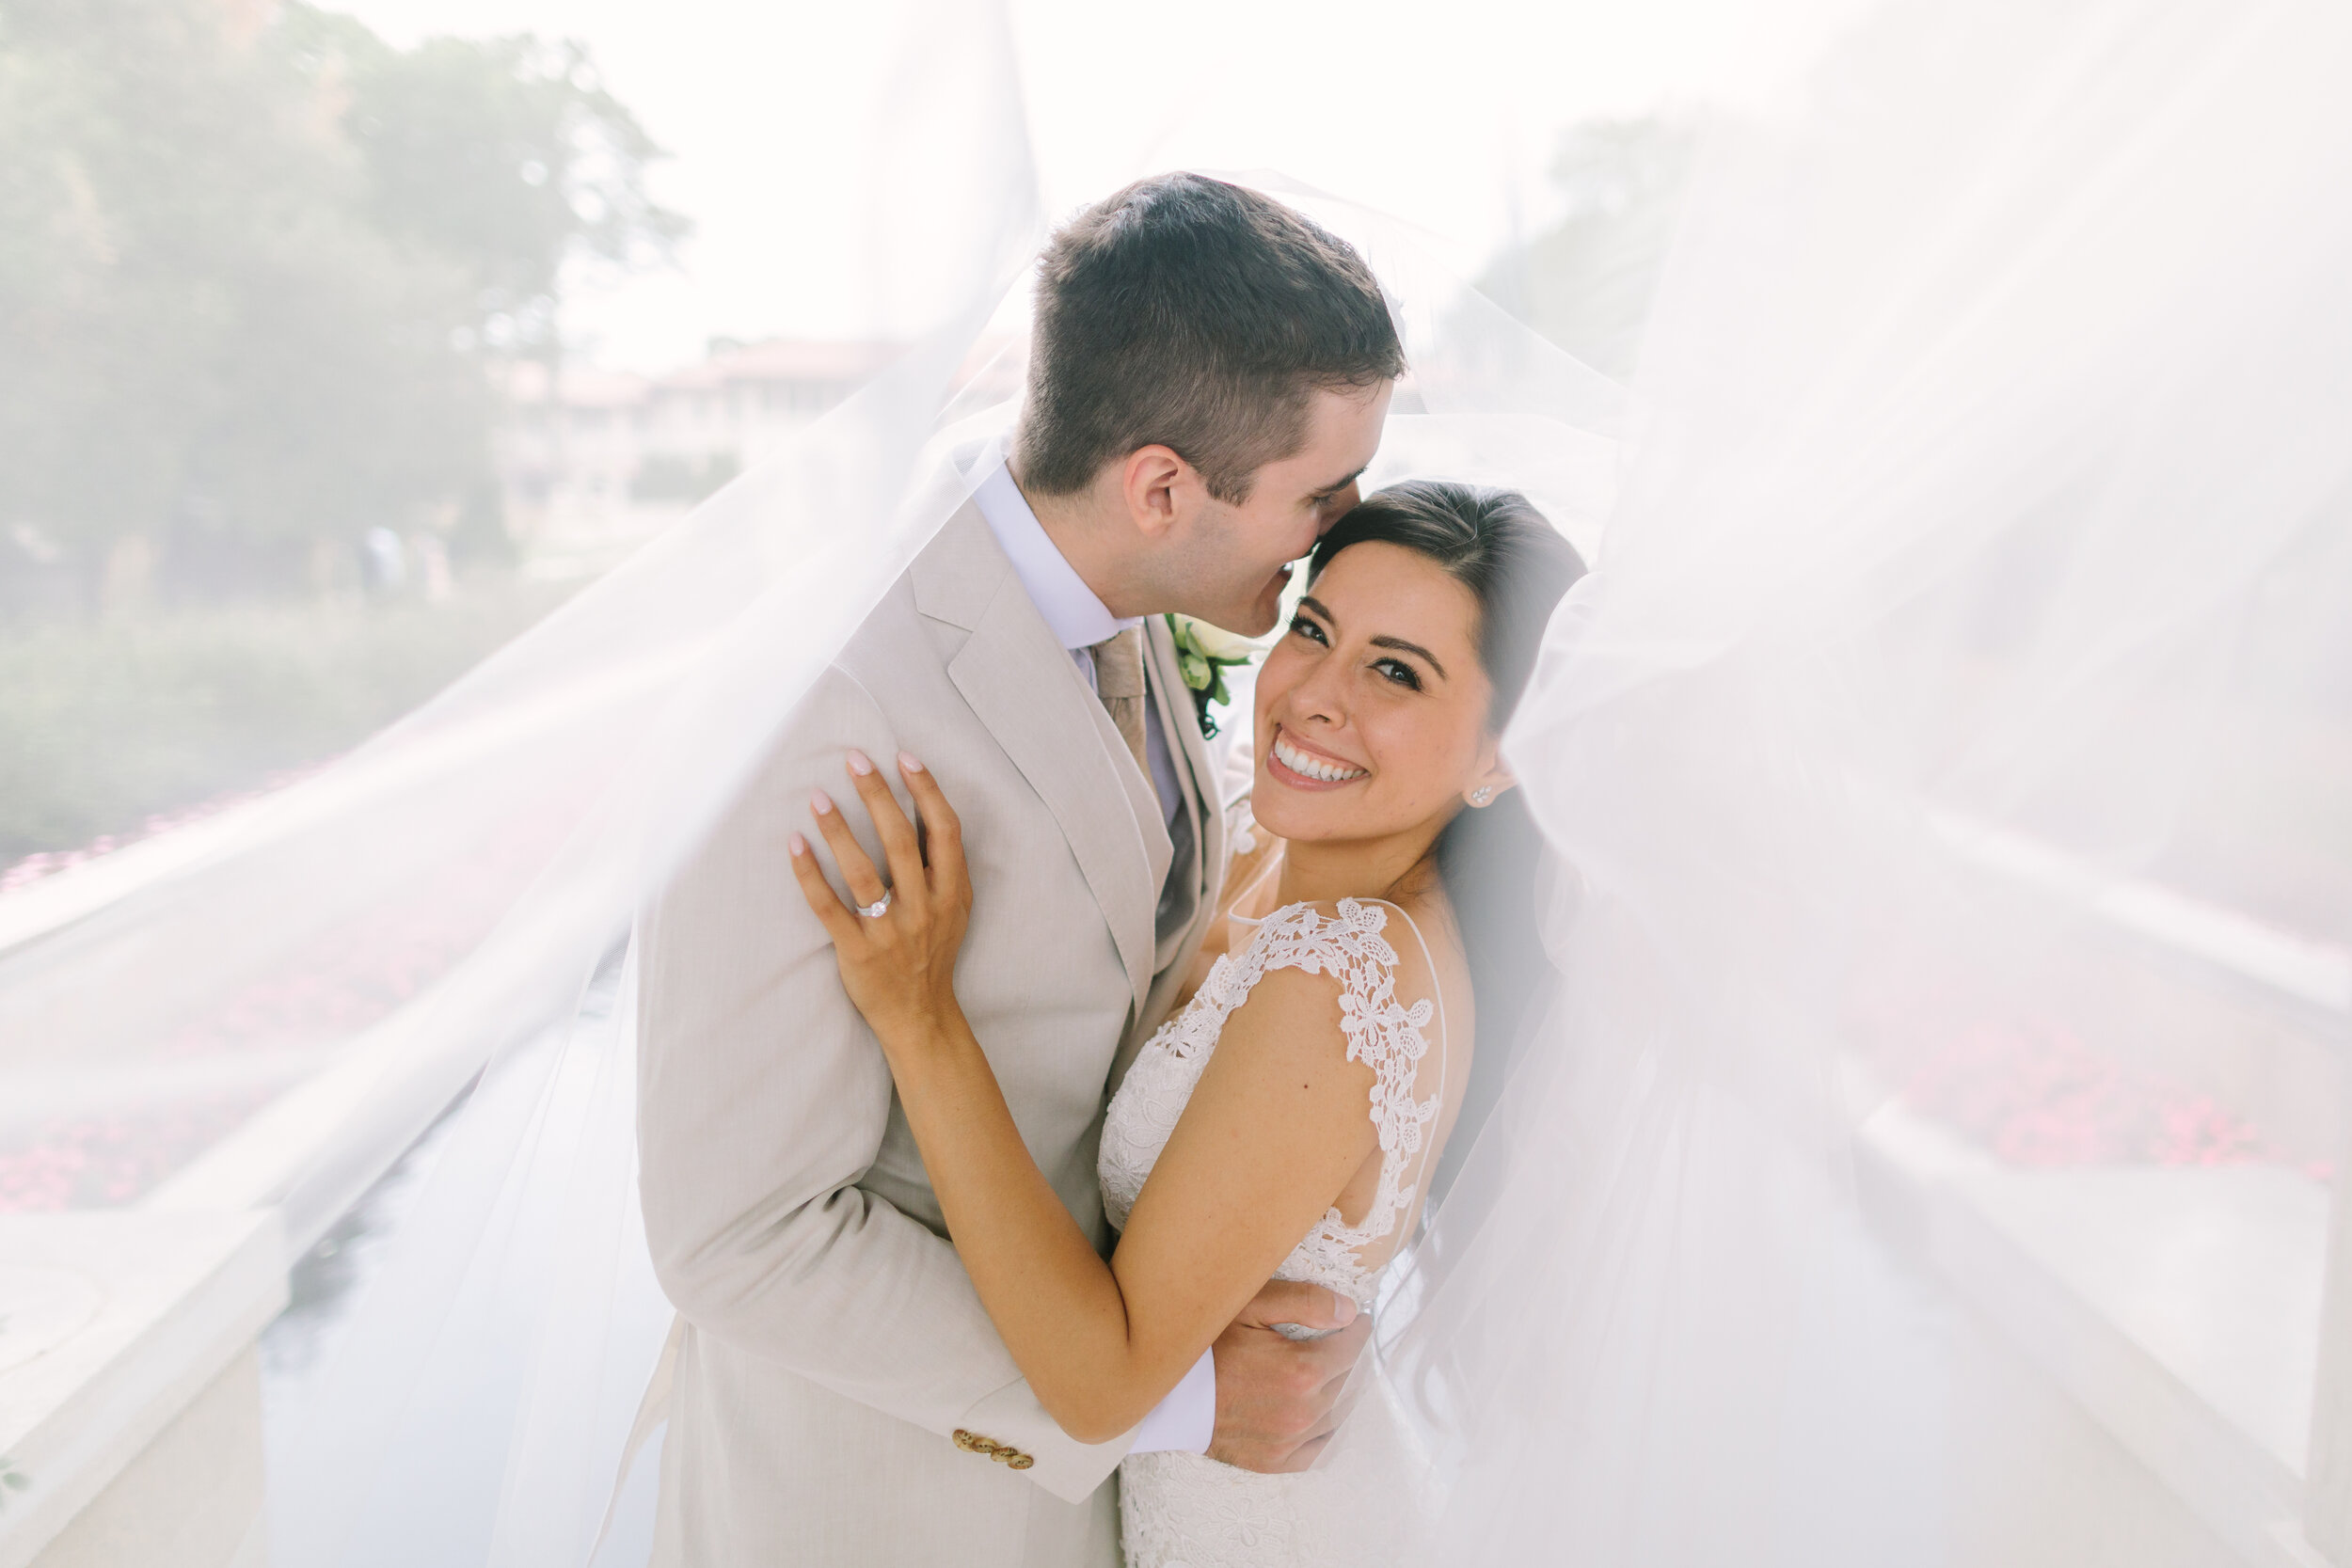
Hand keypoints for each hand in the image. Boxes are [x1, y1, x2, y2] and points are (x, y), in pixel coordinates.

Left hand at [789, 750, 970, 1041]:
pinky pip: (828, 906)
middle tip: (854, 759)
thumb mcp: (957, 909)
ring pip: (862, 871)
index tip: (904, 757)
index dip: (927, 790)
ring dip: (838, 829)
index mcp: (951, 893)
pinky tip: (795, 844)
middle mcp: (923, 908)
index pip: (944, 830)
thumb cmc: (934, 953)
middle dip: (877, 794)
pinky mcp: (856, 950)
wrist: (921, 1015)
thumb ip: (947, 866)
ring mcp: (888, 930)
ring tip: (817, 796)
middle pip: (900, 841)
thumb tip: (927, 808)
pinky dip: (809, 874)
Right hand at [1205, 1280, 1369, 1473]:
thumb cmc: (1205, 1344)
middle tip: (1346, 1342)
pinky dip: (1326, 1430)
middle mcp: (1303, 1410)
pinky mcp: (1274, 1460)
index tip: (1358, 1320)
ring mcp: (1290, 1440)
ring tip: (1336, 1372)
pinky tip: (1324, 1415)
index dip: (1357, 1330)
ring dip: (1341, 1391)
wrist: (1167, 1394)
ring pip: (1336, 1415)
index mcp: (1302, 1371)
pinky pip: (1317, 1449)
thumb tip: (1349, 1310)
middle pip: (1347, 1381)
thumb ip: (1304, 1302)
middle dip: (1350, 1359)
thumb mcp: (1251, 1306)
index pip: (1351, 1348)